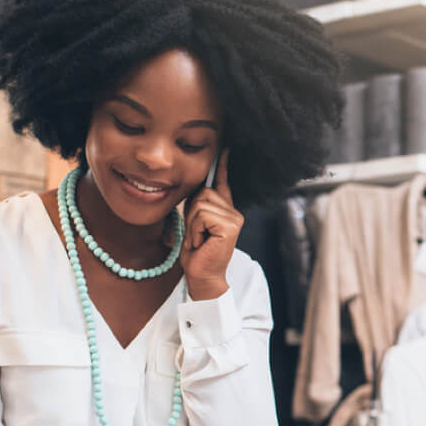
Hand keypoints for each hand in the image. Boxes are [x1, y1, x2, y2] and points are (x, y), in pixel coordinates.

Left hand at [179, 149, 242, 300]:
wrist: (202, 276)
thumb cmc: (197, 254)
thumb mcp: (194, 224)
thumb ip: (197, 206)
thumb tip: (196, 187)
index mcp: (225, 210)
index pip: (223, 183)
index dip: (223, 165)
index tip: (225, 148)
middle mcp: (234, 212)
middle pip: (203, 192)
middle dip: (191, 213)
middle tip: (196, 234)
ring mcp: (234, 219)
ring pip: (200, 204)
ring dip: (192, 224)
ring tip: (198, 240)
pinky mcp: (230, 226)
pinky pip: (202, 215)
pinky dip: (195, 230)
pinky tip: (201, 242)